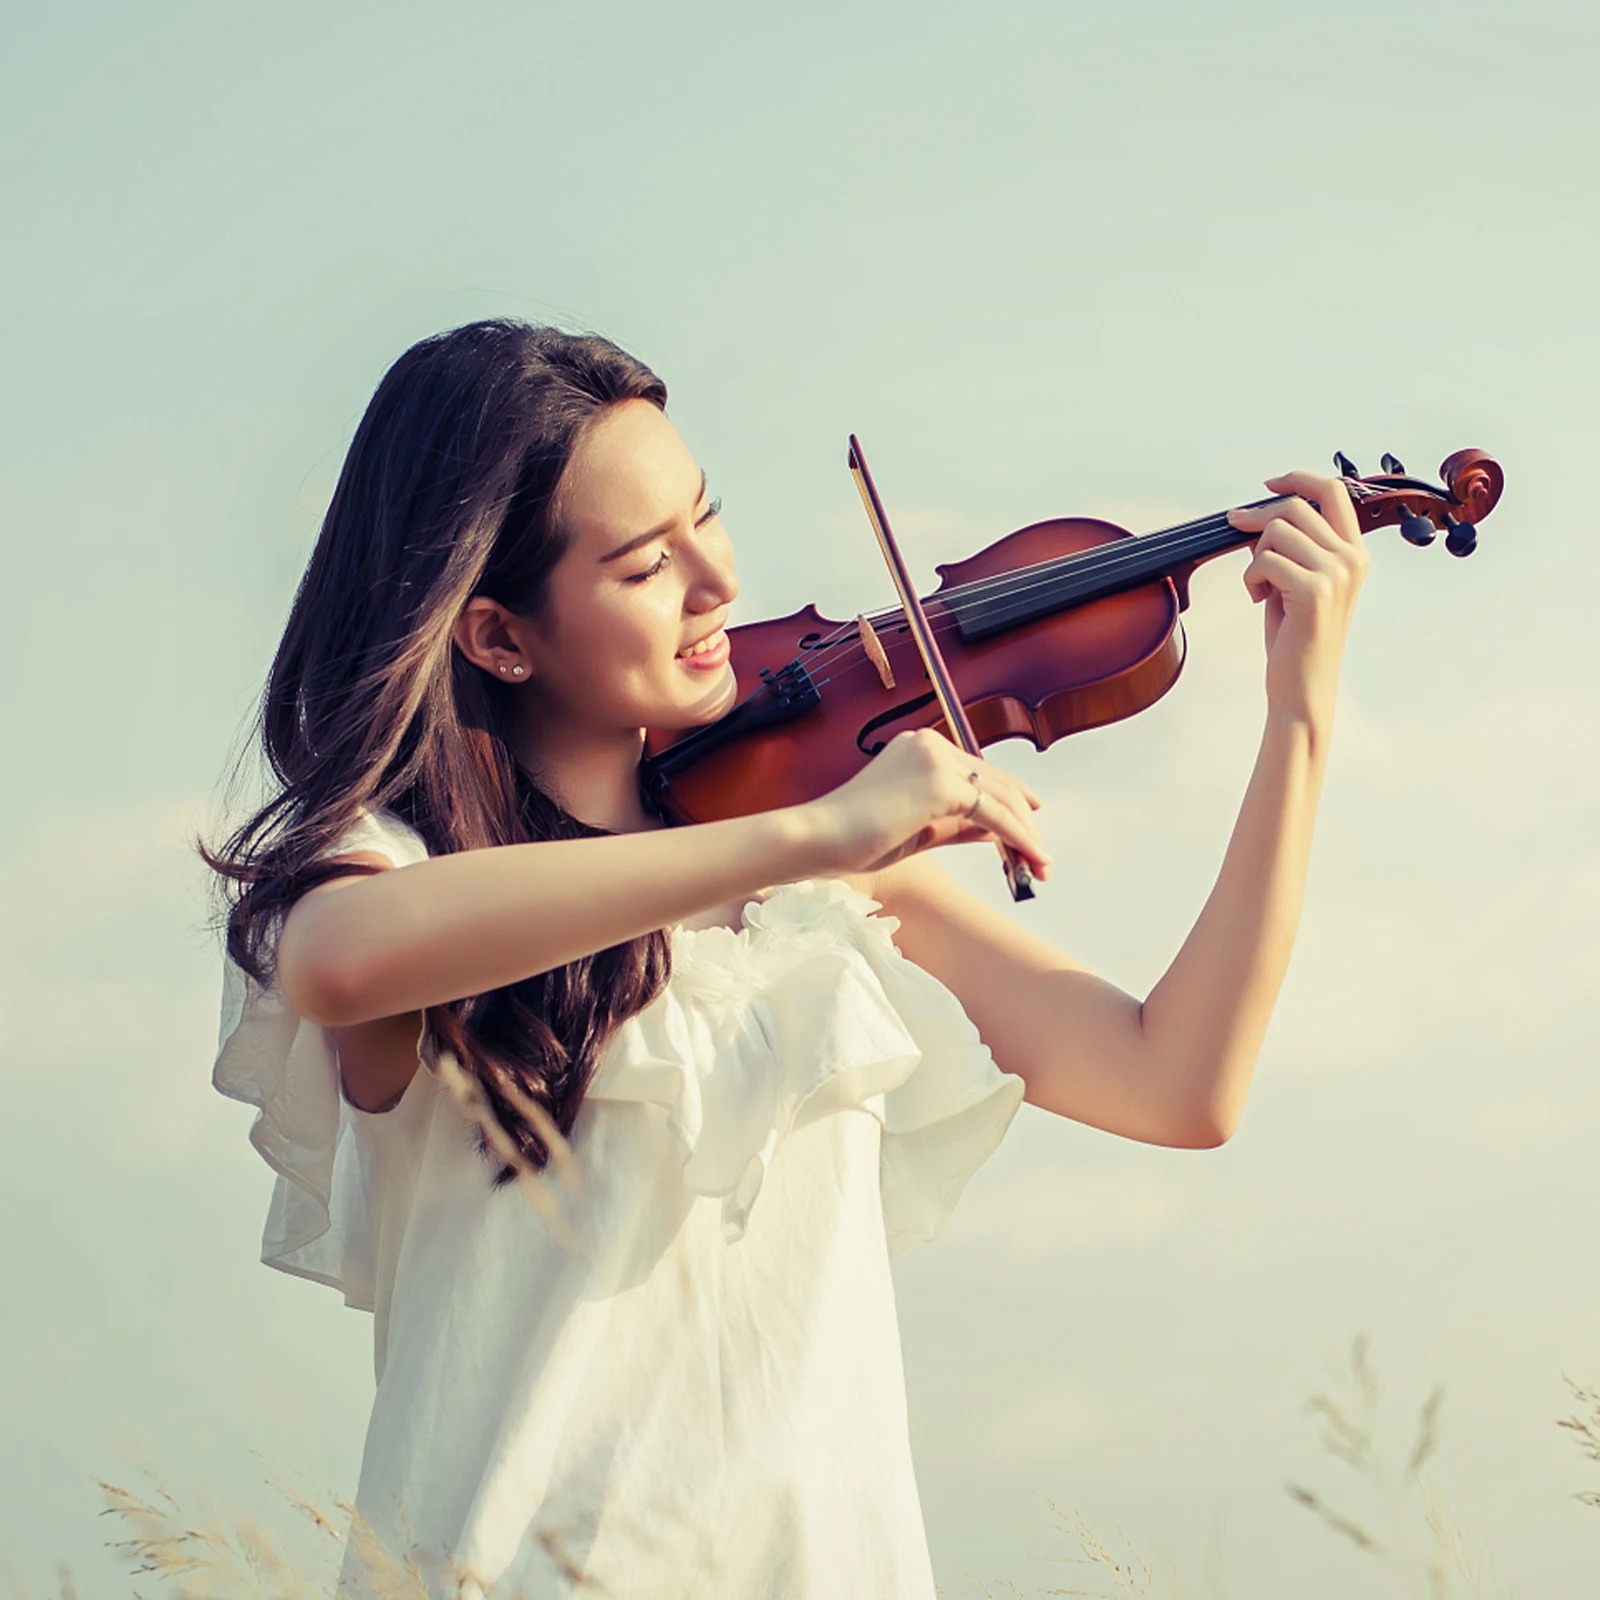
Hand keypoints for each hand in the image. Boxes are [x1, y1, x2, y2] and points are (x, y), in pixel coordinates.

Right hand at [800, 728, 1051, 879]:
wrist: (818, 837)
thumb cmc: (853, 838)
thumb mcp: (917, 830)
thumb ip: (956, 825)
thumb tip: (996, 832)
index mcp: (919, 747)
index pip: (976, 772)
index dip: (1008, 801)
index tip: (1029, 826)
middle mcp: (930, 743)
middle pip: (994, 780)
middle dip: (1022, 820)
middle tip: (1040, 855)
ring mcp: (935, 759)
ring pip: (1000, 796)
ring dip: (1025, 833)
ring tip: (1039, 865)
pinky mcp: (941, 784)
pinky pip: (992, 813)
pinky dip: (1016, 837)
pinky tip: (1029, 858)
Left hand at [1226, 471, 1370, 737]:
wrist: (1301, 687)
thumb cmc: (1295, 638)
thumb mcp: (1296, 582)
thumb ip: (1292, 548)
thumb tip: (1260, 515)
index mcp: (1355, 553)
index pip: (1333, 492)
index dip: (1297, 479)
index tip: (1268, 484)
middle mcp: (1352, 558)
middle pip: (1296, 507)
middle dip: (1257, 520)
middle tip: (1234, 530)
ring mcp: (1337, 574)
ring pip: (1276, 532)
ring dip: (1254, 557)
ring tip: (1259, 586)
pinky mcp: (1314, 592)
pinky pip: (1264, 561)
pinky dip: (1250, 578)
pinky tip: (1258, 599)